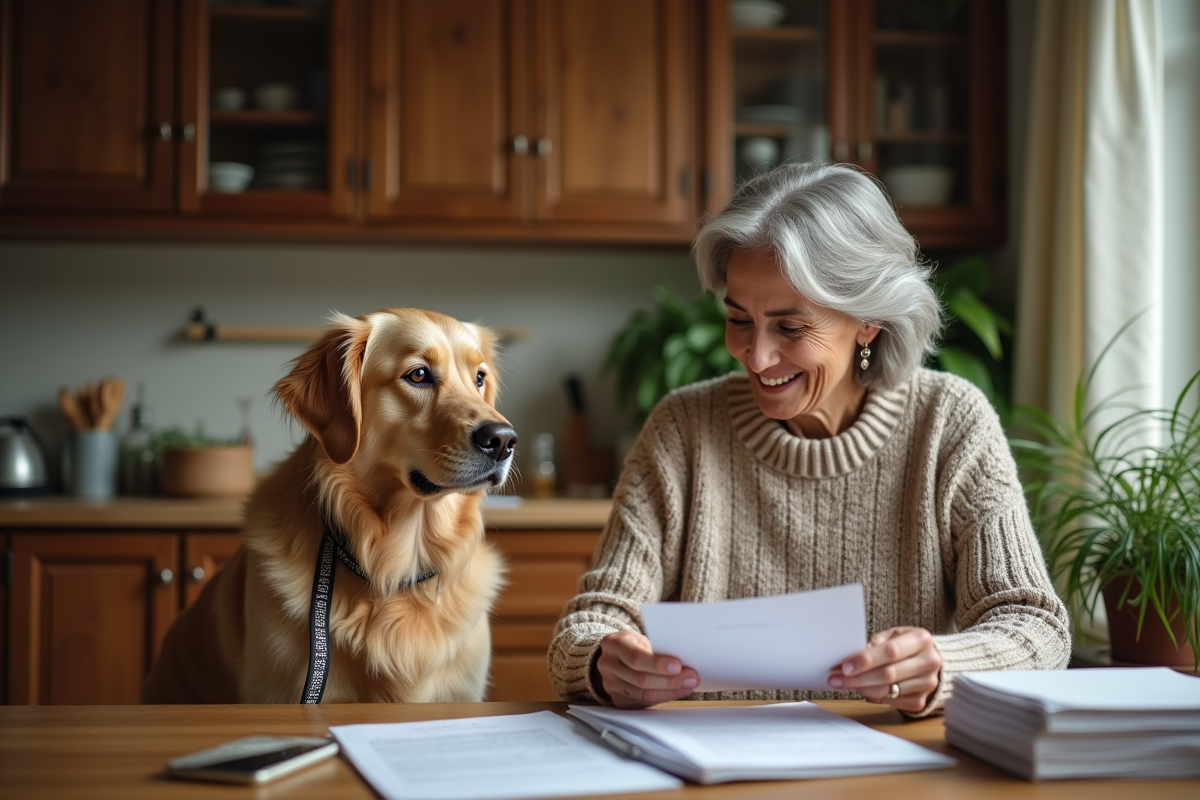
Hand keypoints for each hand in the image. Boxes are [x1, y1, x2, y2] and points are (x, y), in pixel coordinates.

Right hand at [594, 631, 699, 707]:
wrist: (615, 656)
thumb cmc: (634, 645)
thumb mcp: (640, 639)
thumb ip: (656, 649)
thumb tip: (684, 663)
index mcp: (613, 644)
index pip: (635, 657)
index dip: (658, 664)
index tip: (678, 666)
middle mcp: (608, 665)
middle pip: (641, 679)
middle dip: (670, 681)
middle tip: (691, 678)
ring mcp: (610, 684)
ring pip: (643, 694)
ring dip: (670, 692)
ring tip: (687, 685)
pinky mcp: (617, 699)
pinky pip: (643, 703)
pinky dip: (662, 698)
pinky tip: (676, 692)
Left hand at [827, 627, 941, 713]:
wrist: (931, 661)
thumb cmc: (907, 645)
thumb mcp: (894, 635)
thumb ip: (875, 643)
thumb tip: (851, 658)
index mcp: (921, 640)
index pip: (891, 652)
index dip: (866, 660)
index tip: (845, 666)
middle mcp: (928, 662)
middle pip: (888, 674)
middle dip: (858, 677)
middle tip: (837, 678)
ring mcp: (926, 684)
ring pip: (888, 690)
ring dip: (861, 688)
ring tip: (844, 683)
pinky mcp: (920, 701)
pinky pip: (890, 702)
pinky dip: (872, 696)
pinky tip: (862, 689)